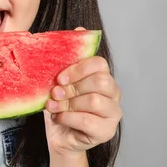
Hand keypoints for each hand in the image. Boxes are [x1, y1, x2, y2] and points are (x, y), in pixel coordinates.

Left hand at [44, 27, 121, 155]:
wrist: (58, 136)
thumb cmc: (61, 106)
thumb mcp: (60, 80)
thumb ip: (69, 57)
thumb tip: (80, 29)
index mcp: (103, 77)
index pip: (100, 64)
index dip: (78, 68)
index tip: (59, 77)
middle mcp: (113, 93)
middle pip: (100, 81)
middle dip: (73, 87)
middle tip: (55, 93)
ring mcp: (113, 113)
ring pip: (95, 100)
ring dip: (68, 103)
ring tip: (53, 106)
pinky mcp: (107, 131)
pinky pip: (89, 120)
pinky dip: (69, 117)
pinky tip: (58, 117)